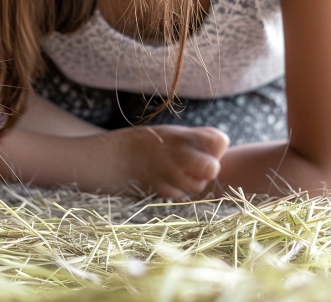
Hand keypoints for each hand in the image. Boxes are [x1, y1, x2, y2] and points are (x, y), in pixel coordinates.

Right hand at [105, 124, 228, 199]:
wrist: (108, 158)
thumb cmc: (142, 144)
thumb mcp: (168, 133)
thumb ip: (195, 138)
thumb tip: (221, 146)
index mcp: (180, 135)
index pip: (219, 140)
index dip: (215, 147)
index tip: (202, 147)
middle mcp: (177, 153)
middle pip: (212, 167)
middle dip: (207, 170)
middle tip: (192, 167)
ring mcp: (168, 174)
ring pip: (198, 186)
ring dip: (191, 183)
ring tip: (174, 173)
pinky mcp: (161, 191)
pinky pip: (182, 196)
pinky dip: (177, 192)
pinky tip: (163, 181)